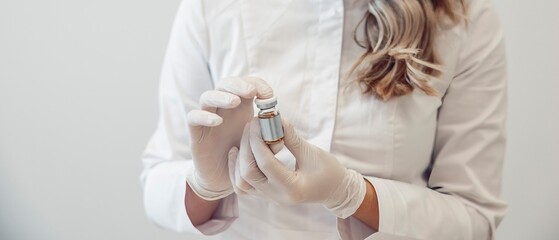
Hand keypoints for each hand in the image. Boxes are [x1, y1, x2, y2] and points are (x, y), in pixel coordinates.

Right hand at [186, 77, 272, 199]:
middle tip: (251, 92)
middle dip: (238, 84)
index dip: (257, 84)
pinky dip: (204, 116)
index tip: (269, 95)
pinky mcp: (196, 133)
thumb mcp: (262, 147)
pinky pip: (193, 117)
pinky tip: (217, 121)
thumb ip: (271, 138)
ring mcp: (207, 119)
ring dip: (221, 96)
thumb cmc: (243, 158)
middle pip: (225, 84)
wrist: (223, 179)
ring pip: (207, 97)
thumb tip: (279, 129)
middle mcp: (222, 109)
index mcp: (241, 108)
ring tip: (235, 102)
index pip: (246, 84)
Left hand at [228, 118, 366, 217]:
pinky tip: (237, 152)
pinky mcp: (265, 194)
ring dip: (239, 158)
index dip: (257, 139)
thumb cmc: (328, 171)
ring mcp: (269, 197)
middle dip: (247, 145)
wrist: (334, 190)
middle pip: (248, 173)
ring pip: (241, 182)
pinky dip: (236, 170)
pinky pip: (243, 186)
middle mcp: (277, 196)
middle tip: (251, 125)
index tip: (256, 121)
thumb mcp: (312, 152)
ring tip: (245, 137)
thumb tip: (275, 118)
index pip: (265, 163)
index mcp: (292, 188)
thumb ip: (291, 137)